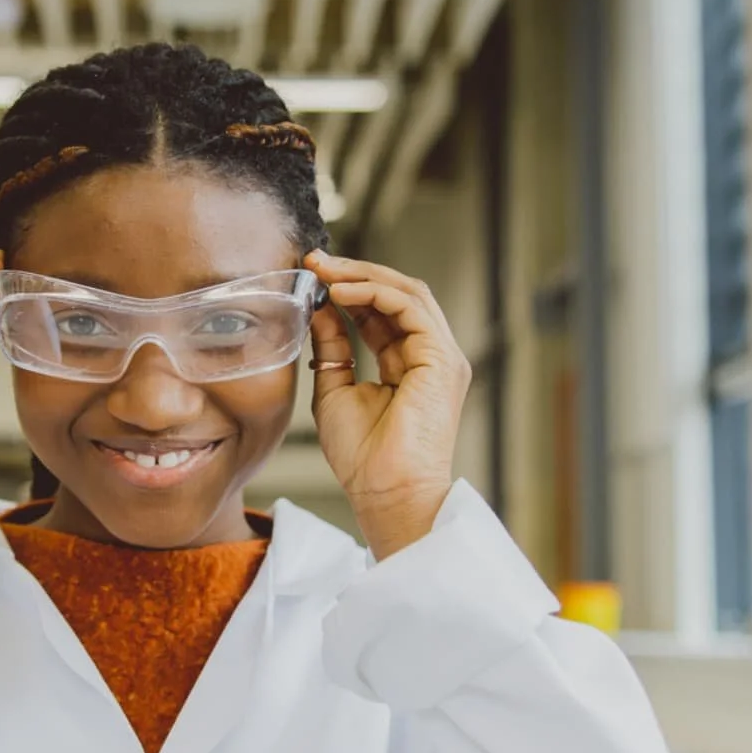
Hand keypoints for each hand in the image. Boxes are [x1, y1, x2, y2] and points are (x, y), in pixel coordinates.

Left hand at [305, 251, 471, 559]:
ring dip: (362, 276)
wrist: (385, 492)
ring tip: (323, 270)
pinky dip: (374, 293)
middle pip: (397, 295)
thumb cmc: (364, 458)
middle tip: (314, 260)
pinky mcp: (441, 358)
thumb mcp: (335, 390)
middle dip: (354, 273)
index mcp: (409, 366)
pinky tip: (339, 293)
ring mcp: (441, 356)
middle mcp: (430, 356)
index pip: (381, 313)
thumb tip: (318, 310)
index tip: (310, 276)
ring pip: (407, 293)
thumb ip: (332, 349)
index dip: (347, 290)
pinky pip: (409, 307)